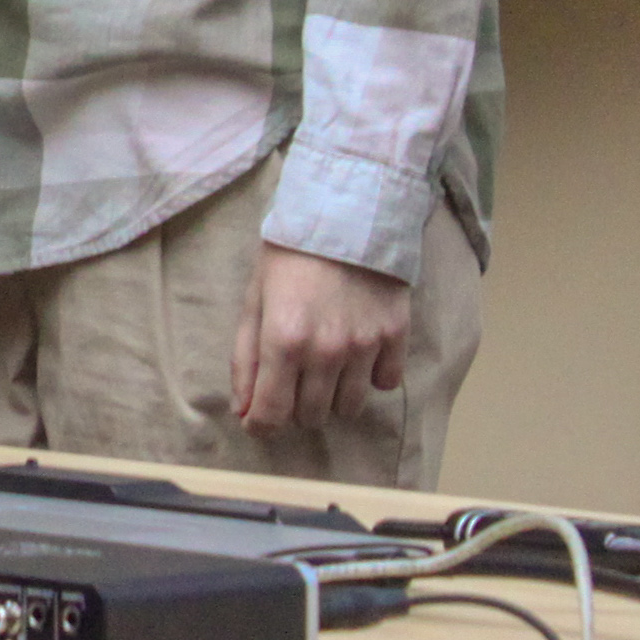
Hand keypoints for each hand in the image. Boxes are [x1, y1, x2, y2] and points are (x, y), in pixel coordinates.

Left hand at [231, 244, 412, 433]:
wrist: (345, 214)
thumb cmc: (290, 256)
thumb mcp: (254, 301)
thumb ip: (246, 360)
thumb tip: (243, 411)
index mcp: (282, 341)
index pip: (271, 414)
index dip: (261, 425)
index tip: (260, 421)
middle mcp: (325, 351)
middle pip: (311, 417)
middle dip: (296, 407)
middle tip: (293, 381)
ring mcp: (364, 346)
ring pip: (349, 408)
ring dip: (333, 398)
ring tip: (326, 368)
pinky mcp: (396, 337)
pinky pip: (386, 384)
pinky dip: (371, 378)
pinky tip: (359, 354)